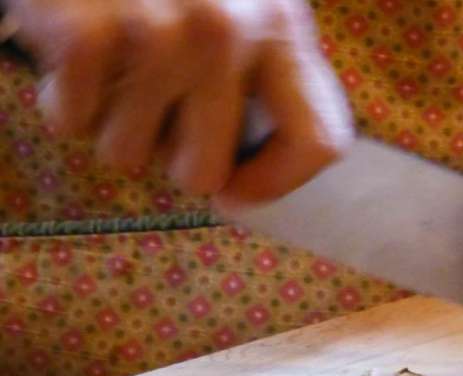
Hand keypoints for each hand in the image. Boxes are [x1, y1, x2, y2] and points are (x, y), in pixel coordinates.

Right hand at [7, 0, 352, 201]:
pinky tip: (76, 52)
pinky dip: (63, 101)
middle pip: (202, 172)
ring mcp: (158, 34)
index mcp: (281, 25)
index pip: (318, 140)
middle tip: (154, 108)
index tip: (236, 190)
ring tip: (115, 65)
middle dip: (168, 156)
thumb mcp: (240, 6)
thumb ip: (267, 73)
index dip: (277, 182)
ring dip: (111, 123)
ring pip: (128, 155)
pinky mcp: (88, 35)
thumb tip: (250, 179)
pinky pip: (71, 125)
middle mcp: (228, 31)